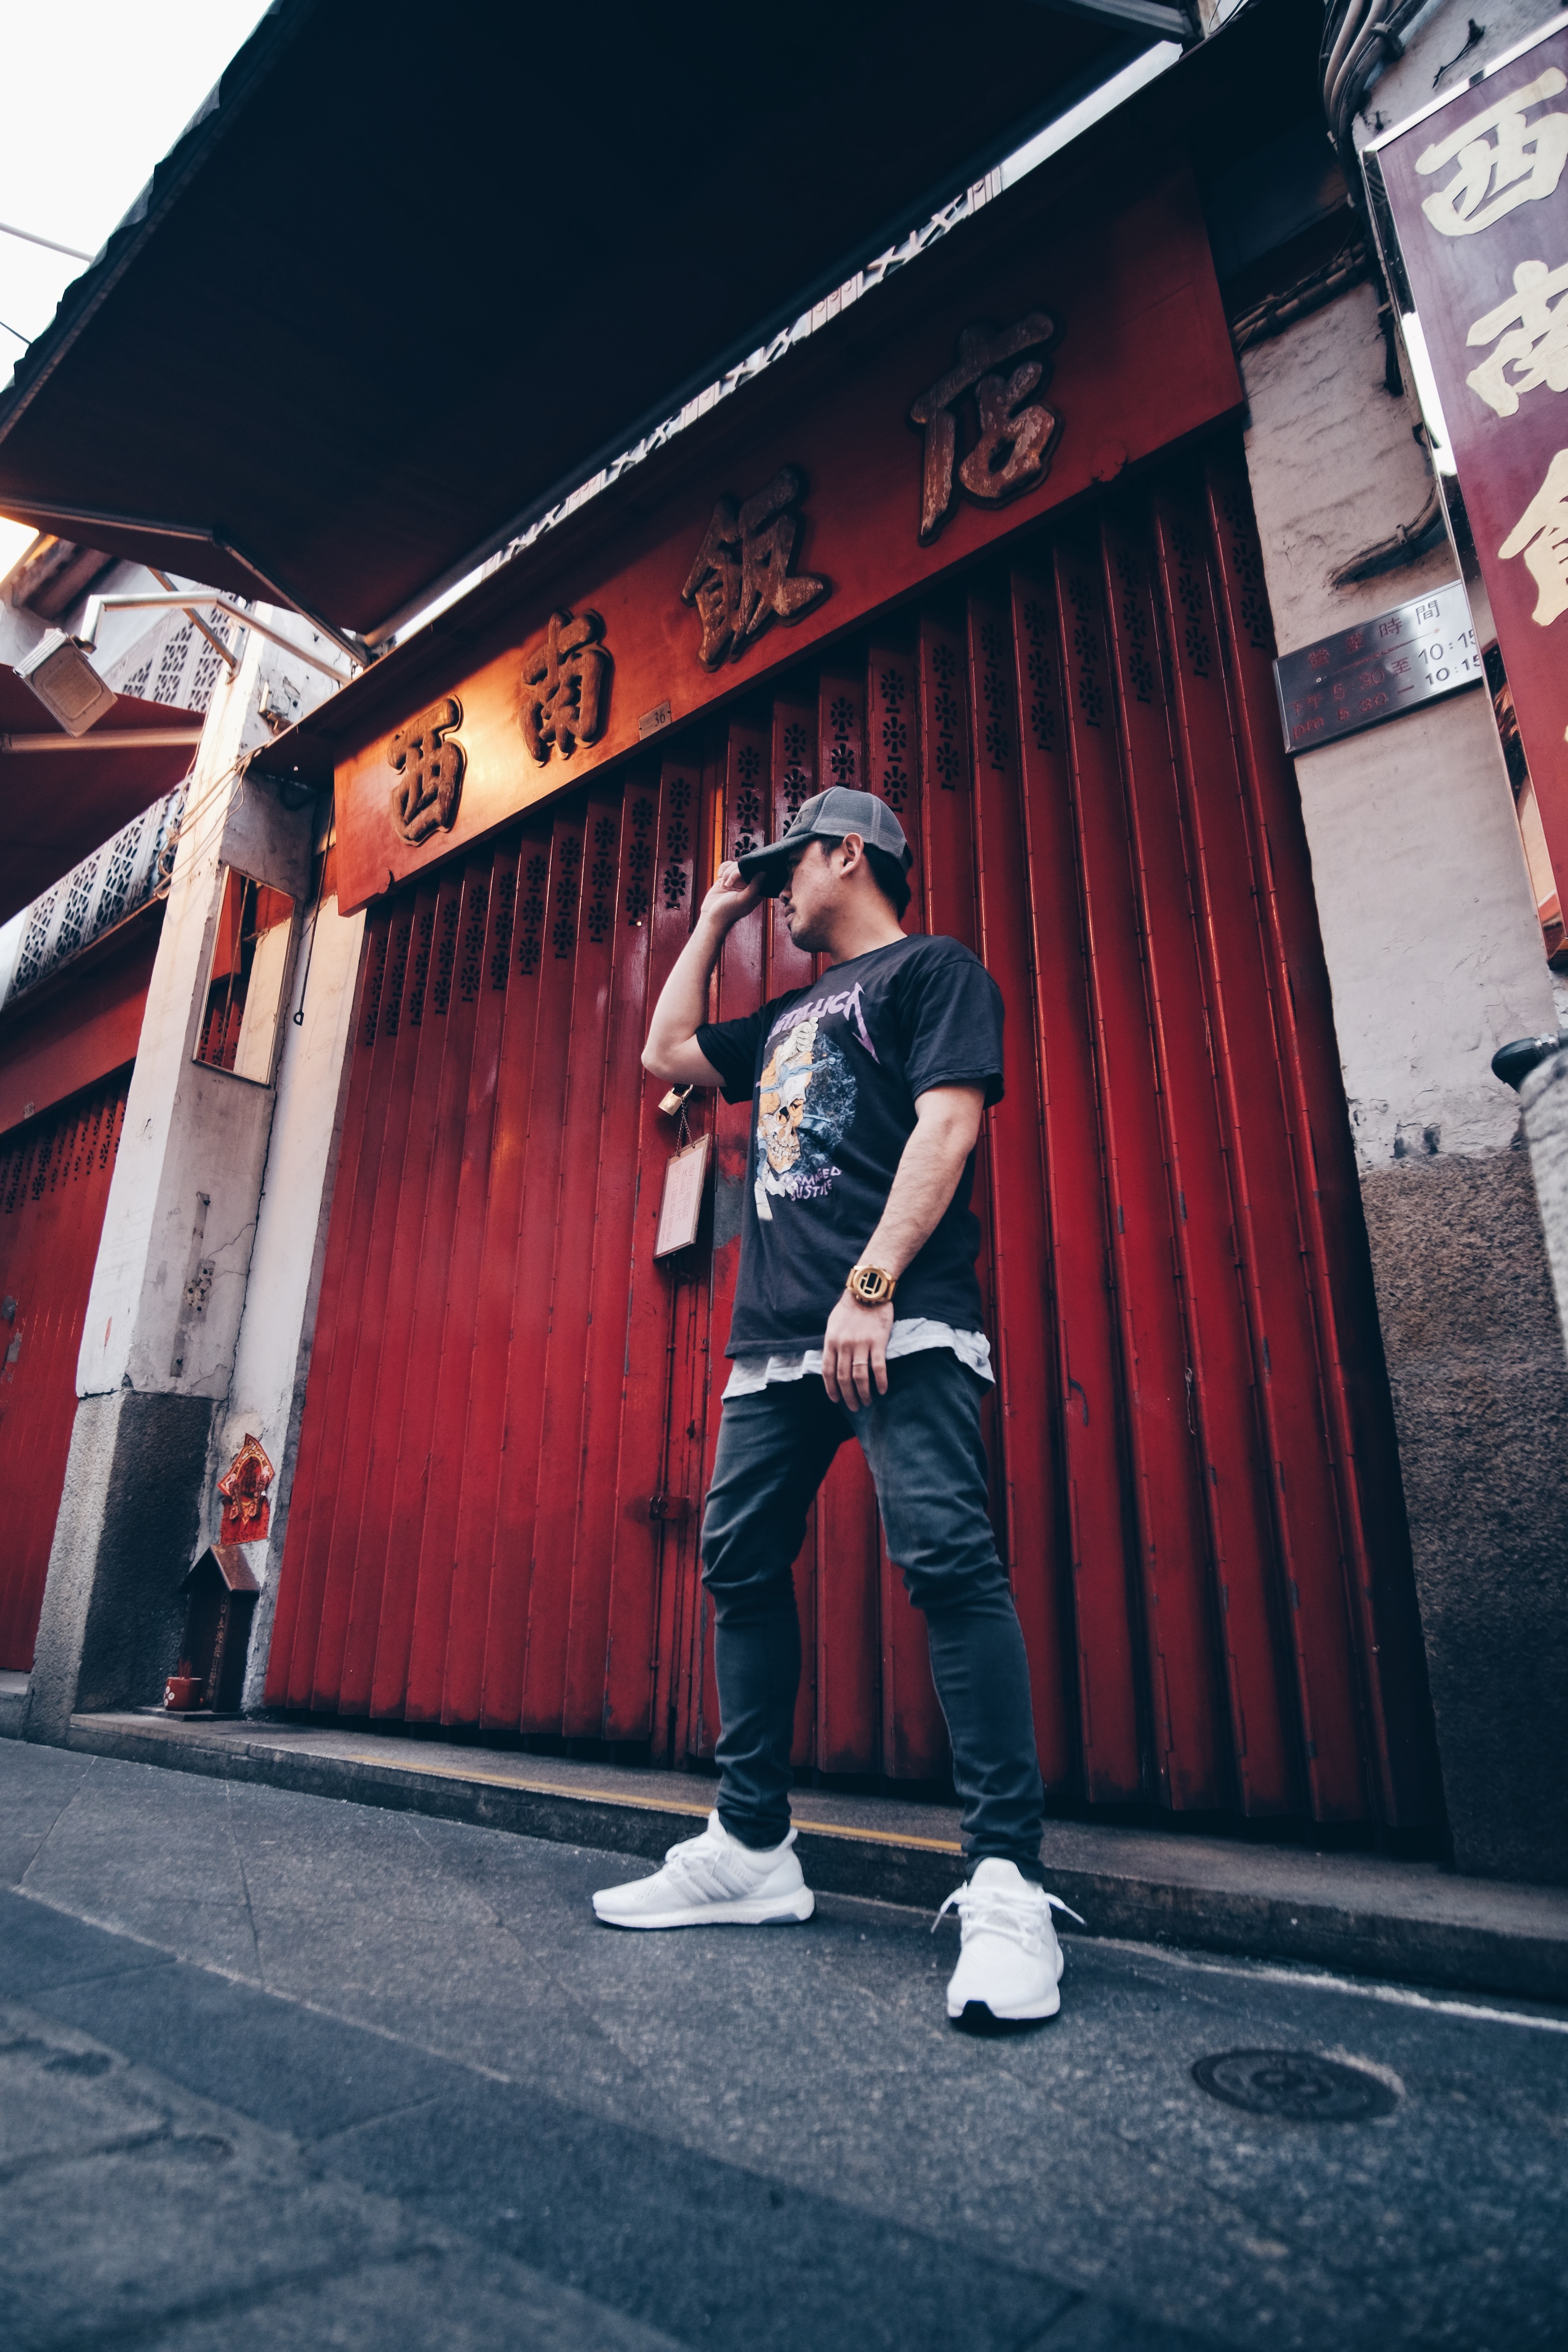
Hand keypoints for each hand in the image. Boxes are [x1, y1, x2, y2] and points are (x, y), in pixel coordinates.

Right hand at [698, 860, 763, 933]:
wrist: (712, 916)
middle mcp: (748, 883)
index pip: (758, 872)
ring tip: (724, 885)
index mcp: (757, 890)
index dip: (748, 870)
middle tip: (728, 884)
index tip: (739, 878)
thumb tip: (764, 872)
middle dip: (734, 872)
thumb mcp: (743, 900)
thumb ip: (755, 887)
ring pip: (735, 864)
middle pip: (745, 866)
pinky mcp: (727, 877)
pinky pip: (727, 865)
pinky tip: (720, 876)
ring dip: (728, 872)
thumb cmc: (729, 911)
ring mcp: (738, 880)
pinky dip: (723, 868)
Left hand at [820, 1293, 894, 1408]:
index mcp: (831, 1341)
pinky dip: (881, 1381)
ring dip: (864, 1393)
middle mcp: (844, 1345)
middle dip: (848, 1396)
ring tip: (867, 1401)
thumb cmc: (850, 1307)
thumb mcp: (833, 1324)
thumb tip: (831, 1362)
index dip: (831, 1389)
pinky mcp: (878, 1342)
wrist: (868, 1290)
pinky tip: (883, 1390)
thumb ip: (832, 1344)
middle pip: (844, 1378)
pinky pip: (879, 1367)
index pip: (828, 1372)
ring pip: (860, 1376)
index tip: (836, 1400)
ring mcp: (861, 1344)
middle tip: (854, 1407)